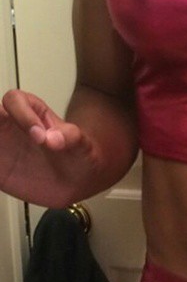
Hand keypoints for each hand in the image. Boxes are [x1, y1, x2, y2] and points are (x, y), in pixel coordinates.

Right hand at [0, 89, 97, 206]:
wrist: (80, 181)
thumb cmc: (79, 155)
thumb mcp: (82, 144)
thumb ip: (70, 137)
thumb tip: (52, 139)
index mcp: (31, 113)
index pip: (14, 101)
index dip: (22, 114)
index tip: (39, 136)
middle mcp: (10, 126)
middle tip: (1, 141)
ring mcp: (2, 147)